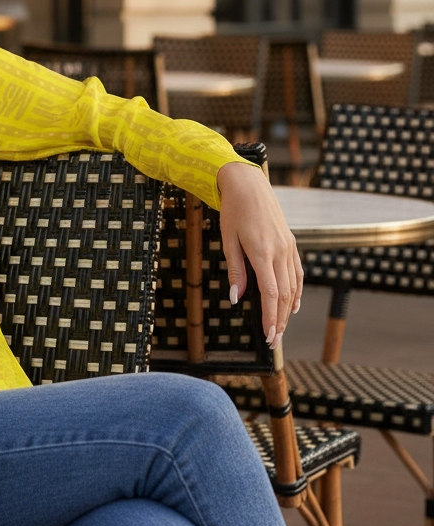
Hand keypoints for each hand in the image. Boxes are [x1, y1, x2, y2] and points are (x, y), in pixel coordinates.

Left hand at [216, 161, 302, 346]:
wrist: (248, 183)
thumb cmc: (233, 211)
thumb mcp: (228, 240)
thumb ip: (235, 270)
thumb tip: (236, 298)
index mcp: (263, 252)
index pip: (271, 294)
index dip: (271, 317)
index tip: (268, 336)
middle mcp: (280, 251)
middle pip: (284, 295)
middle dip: (280, 320)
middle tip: (274, 341)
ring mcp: (288, 247)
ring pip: (292, 286)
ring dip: (288, 310)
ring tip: (281, 329)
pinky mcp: (290, 243)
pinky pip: (297, 272)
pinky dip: (296, 291)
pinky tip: (294, 305)